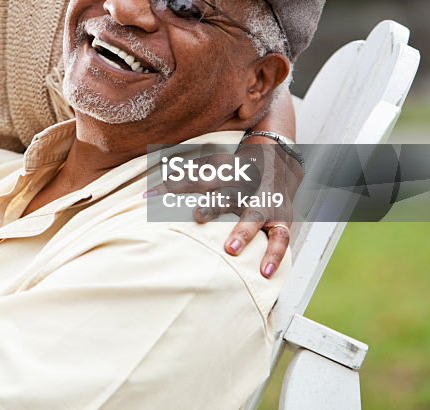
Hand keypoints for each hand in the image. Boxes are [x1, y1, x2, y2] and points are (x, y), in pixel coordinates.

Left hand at [143, 144, 301, 278]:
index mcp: (225, 170)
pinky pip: (280, 237)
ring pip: (255, 214)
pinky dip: (275, 254)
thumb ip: (183, 179)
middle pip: (228, 192)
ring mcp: (264, 202)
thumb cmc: (237, 170)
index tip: (150, 197)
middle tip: (198, 216)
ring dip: (243, 231)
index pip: (196, 176)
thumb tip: (149, 193)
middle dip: (213, 205)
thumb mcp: (211, 167)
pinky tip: (264, 270)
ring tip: (231, 249)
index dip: (173, 185)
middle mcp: (246, 185)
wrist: (280, 160)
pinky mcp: (281, 219)